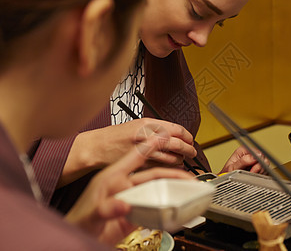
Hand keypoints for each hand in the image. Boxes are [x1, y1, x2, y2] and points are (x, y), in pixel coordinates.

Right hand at [60, 118, 196, 185]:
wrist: (98, 147)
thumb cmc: (115, 137)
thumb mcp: (136, 125)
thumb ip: (155, 129)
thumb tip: (174, 134)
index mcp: (148, 124)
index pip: (176, 129)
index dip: (187, 135)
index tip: (190, 139)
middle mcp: (147, 136)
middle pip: (177, 143)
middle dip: (188, 149)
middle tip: (192, 152)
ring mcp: (144, 151)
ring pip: (170, 157)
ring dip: (180, 159)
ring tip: (182, 160)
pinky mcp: (140, 164)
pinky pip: (160, 167)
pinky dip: (168, 167)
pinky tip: (170, 166)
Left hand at [65, 146, 193, 245]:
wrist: (79, 235)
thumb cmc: (80, 218)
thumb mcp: (91, 213)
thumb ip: (106, 209)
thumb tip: (123, 205)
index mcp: (114, 177)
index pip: (135, 157)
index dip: (151, 145)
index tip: (165, 136)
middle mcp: (125, 186)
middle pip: (153, 175)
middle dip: (172, 173)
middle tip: (188, 176)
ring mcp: (131, 200)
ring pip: (156, 191)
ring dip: (172, 189)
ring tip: (187, 189)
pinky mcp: (135, 215)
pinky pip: (155, 209)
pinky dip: (167, 208)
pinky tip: (176, 209)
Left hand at [219, 146, 269, 173]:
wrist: (227, 179)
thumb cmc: (227, 173)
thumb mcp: (232, 168)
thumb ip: (243, 161)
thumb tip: (254, 156)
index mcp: (243, 150)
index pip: (258, 152)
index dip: (257, 160)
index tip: (253, 168)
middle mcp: (250, 154)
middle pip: (264, 158)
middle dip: (259, 168)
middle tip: (251, 172)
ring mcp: (255, 160)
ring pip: (266, 165)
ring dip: (260, 171)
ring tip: (251, 174)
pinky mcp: (259, 167)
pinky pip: (266, 170)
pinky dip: (261, 174)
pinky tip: (254, 175)